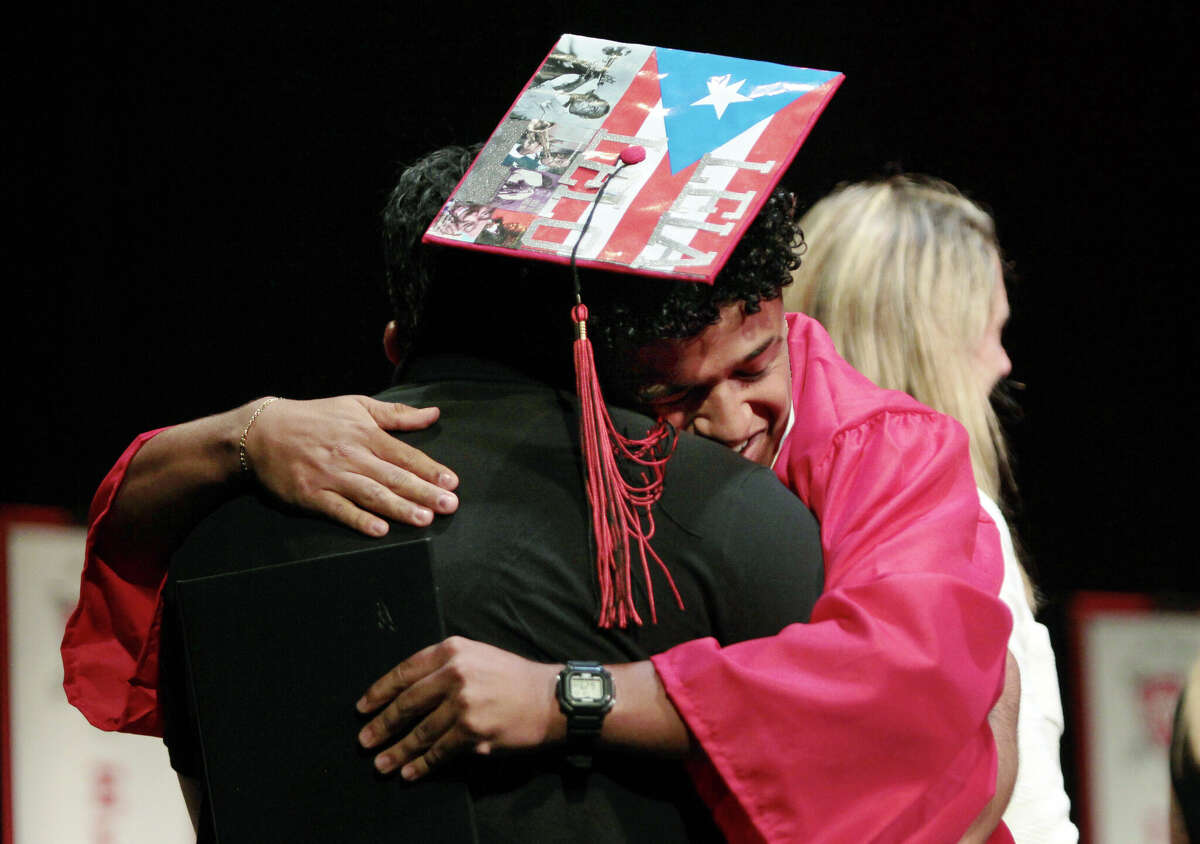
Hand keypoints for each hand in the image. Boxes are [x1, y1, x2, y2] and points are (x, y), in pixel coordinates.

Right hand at [244, 395, 458, 534]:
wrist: (261, 432)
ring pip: (371, 494)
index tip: (452, 482)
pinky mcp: (311, 496)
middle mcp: (351, 455)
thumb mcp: (356, 406)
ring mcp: (331, 477)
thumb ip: (396, 414)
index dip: (430, 469)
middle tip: (449, 506)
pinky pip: (339, 510)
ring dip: (399, 508)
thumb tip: (433, 413)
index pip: (404, 454)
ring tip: (424, 520)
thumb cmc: (315, 418)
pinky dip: (359, 520)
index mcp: (365, 434)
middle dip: (424, 492)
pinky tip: (380, 530)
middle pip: (393, 477)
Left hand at [355, 636, 562, 779]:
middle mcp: (455, 674)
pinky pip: (439, 752)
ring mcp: (463, 704)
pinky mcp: (473, 732)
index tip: (363, 707)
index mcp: (453, 650)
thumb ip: (444, 665)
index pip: (404, 671)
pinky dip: (421, 765)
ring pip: (420, 732)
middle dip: (381, 725)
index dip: (379, 691)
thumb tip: (407, 689)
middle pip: (406, 703)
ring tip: (380, 764)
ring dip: (396, 751)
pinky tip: (409, 773)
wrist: (551, 698)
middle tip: (364, 740)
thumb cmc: (513, 677)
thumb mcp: (478, 655)